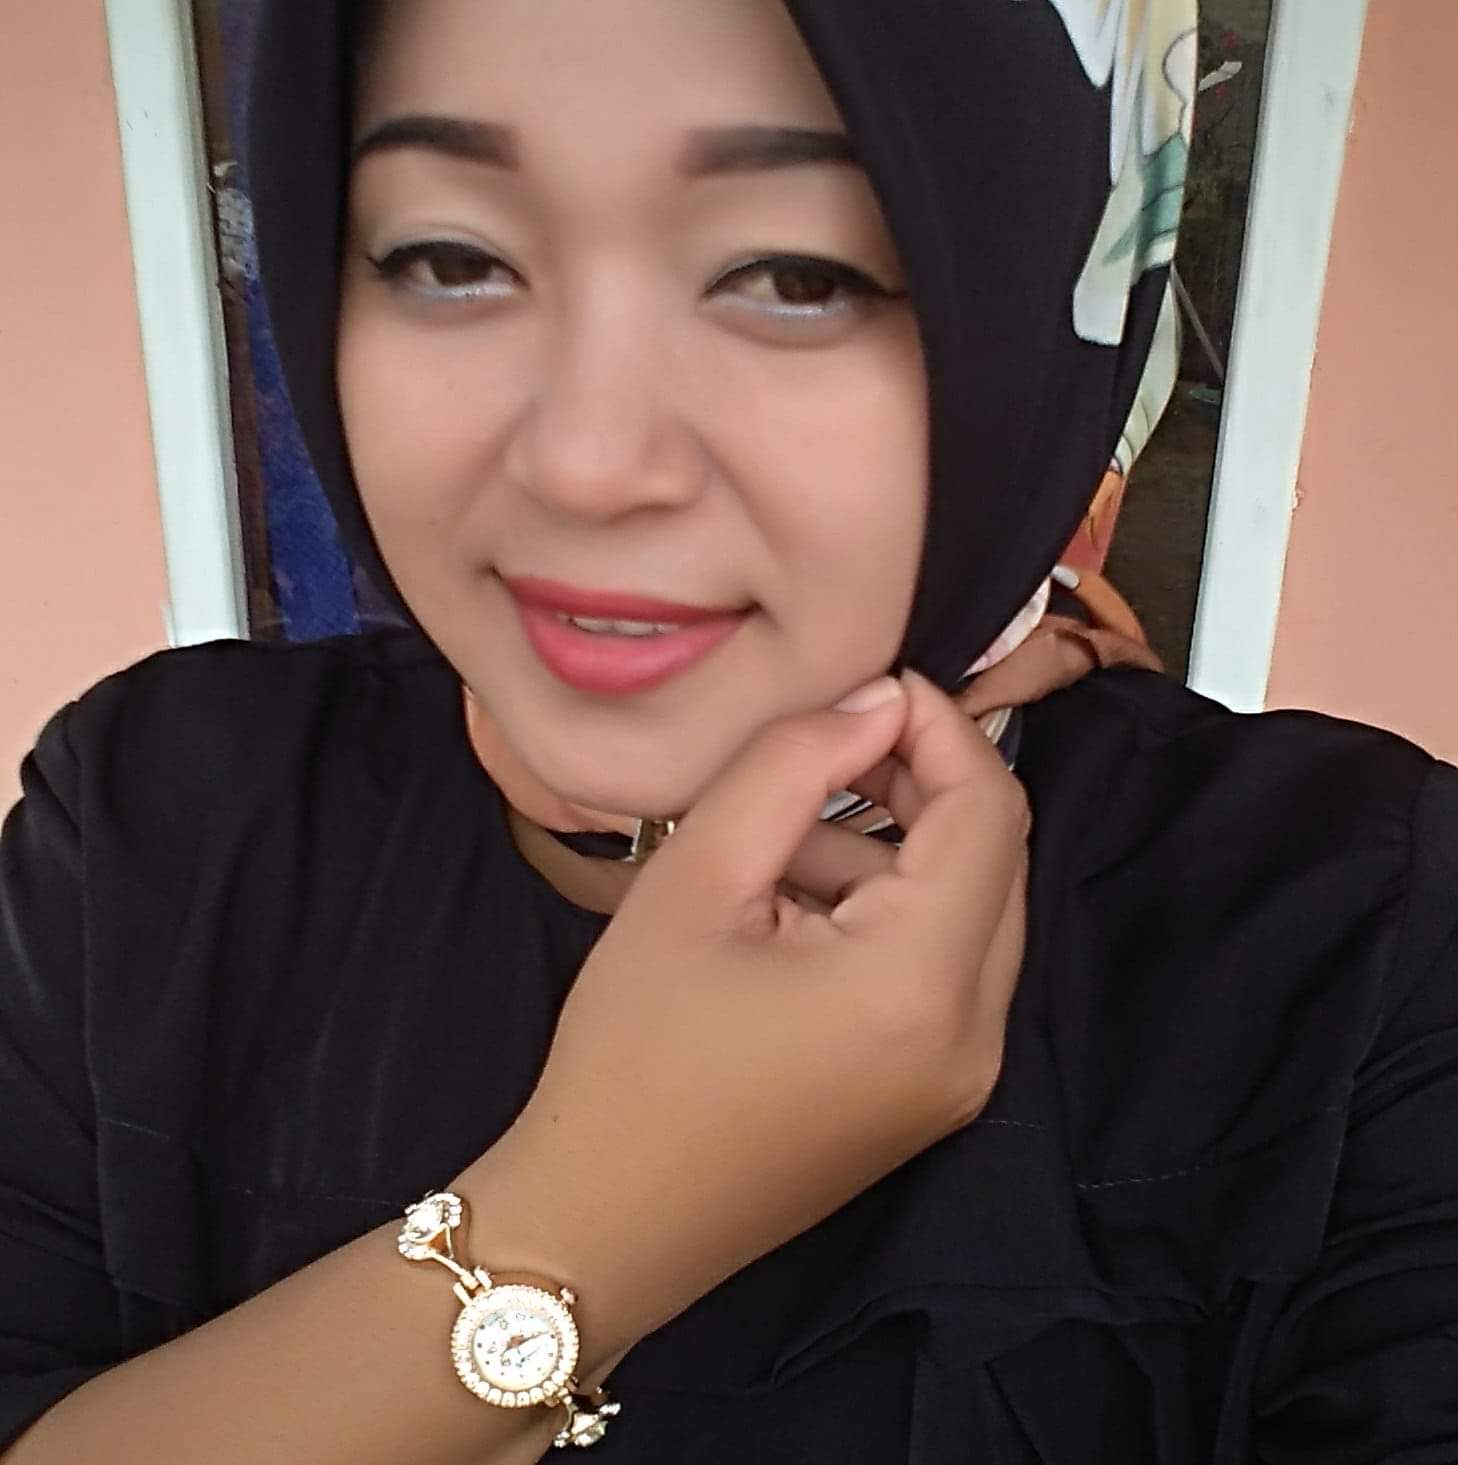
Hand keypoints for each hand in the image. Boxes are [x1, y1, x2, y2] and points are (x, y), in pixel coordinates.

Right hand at [471, 669, 1028, 1357]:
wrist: (605, 1220)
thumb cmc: (631, 1051)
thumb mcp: (695, 880)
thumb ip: (794, 766)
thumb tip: (877, 702)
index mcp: (921, 984)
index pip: (988, 811)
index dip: (939, 727)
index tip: (866, 688)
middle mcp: (974, 1036)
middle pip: (993, 859)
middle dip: (921, 785)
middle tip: (828, 746)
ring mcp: (961, 1075)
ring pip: (969, 912)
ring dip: (897, 851)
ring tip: (782, 838)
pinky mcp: (933, 1094)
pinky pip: (943, 971)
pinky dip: (889, 916)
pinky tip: (793, 907)